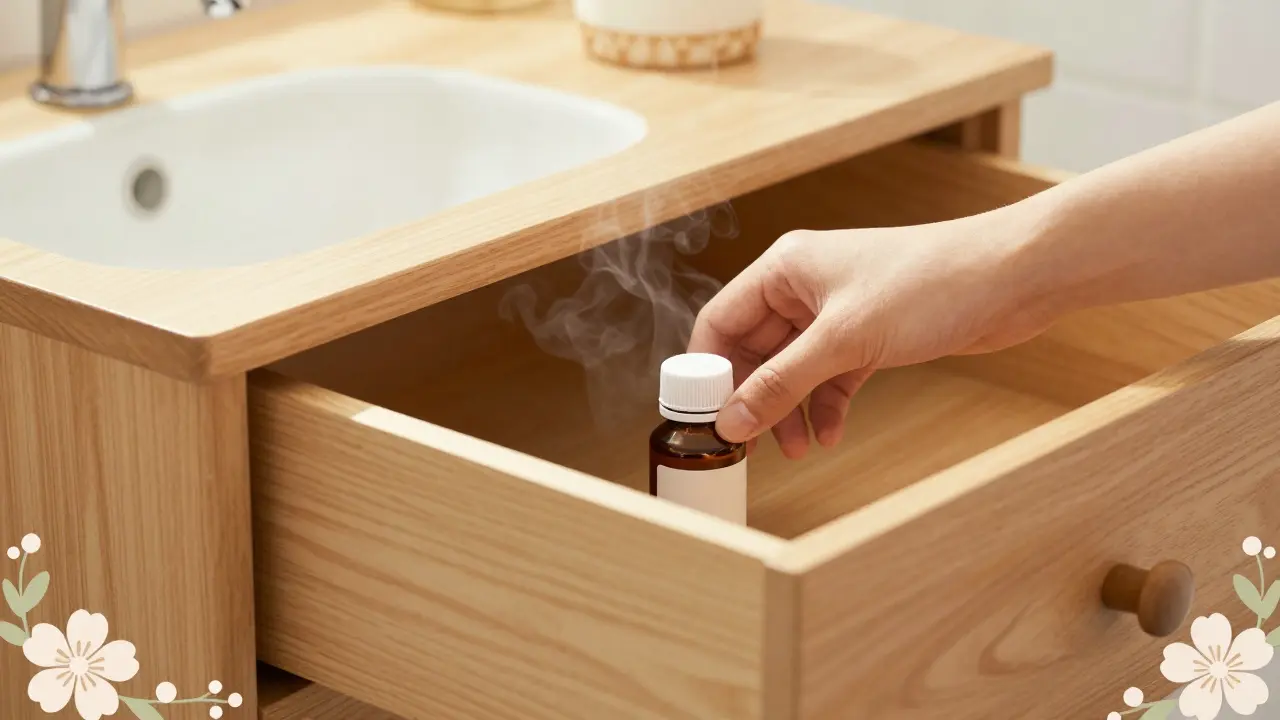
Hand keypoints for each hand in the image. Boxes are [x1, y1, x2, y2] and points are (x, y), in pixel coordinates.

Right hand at [687, 209, 1062, 458]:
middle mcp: (804, 287)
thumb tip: (733, 420)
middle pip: (754, 351)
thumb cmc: (931, 283)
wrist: (1011, 277)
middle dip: (754, 399)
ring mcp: (837, 312)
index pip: (721, 322)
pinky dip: (827, 406)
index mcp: (784, 268)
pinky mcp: (869, 336)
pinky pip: (830, 378)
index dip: (709, 372)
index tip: (707, 418)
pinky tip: (831, 434)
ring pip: (793, 369)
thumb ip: (784, 382)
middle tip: (750, 444)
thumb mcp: (845, 339)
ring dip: (790, 410)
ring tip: (798, 449)